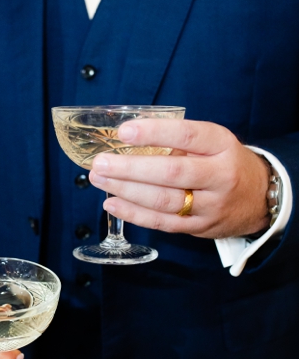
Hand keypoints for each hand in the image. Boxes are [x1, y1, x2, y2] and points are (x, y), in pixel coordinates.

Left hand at [89, 119, 270, 238]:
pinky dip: (133, 214)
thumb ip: (176, 141)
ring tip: (99, 179)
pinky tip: (111, 203)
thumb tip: (124, 138)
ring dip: (126, 190)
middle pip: (172, 173)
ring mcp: (211, 205)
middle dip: (130, 168)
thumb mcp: (212, 143)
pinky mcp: (199, 227)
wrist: (258, 198)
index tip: (124, 131)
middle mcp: (220, 175)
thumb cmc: (222, 162)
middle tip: (100, 163)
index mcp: (222, 145)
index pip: (188, 136)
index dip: (154, 133)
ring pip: (164, 200)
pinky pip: (162, 223)